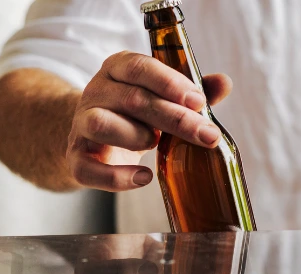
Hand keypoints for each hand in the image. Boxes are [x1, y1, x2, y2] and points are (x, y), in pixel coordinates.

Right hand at [67, 51, 232, 191]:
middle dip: (175, 118)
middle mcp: (96, 92)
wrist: (93, 138)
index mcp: (117, 69)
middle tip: (207, 135)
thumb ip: (190, 90)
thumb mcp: (160, 97)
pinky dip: (118, 177)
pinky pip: (89, 169)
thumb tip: (224, 83)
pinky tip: (144, 178)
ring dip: (137, 136)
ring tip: (156, 144)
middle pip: (133, 100)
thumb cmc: (134, 114)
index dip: (170, 83)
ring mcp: (81, 125)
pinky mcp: (76, 158)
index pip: (139, 67)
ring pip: (102, 125)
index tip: (199, 101)